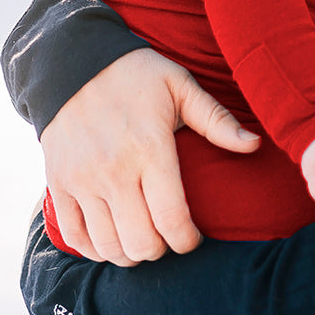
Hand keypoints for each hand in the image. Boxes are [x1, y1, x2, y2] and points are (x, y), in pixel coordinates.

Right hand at [40, 47, 260, 265]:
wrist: (73, 61)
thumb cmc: (136, 74)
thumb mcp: (181, 86)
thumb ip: (218, 120)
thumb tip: (255, 144)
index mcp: (150, 148)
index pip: (172, 220)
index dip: (188, 241)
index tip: (194, 238)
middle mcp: (114, 170)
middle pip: (141, 243)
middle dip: (162, 249)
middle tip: (169, 235)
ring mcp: (82, 180)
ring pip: (109, 246)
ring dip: (131, 253)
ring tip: (143, 238)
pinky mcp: (58, 183)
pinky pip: (74, 236)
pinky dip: (95, 249)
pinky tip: (111, 238)